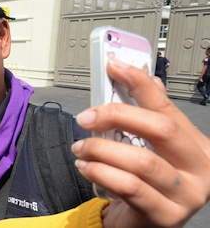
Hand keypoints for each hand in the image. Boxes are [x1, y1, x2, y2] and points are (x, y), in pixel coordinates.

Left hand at [72, 60, 209, 227]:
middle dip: (118, 115)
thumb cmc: (147, 183)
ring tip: (80, 148)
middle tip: (87, 117)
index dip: (139, 83)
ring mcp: (187, 195)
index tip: (114, 66)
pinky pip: (129, 187)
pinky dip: (101, 172)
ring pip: (141, 161)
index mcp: (199, 146)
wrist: (142, 224)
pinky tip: (86, 167)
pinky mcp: (165, 215)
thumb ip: (147, 117)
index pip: (168, 106)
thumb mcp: (149, 148)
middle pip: (160, 129)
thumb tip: (142, 79)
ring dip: (101, 149)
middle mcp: (201, 170)